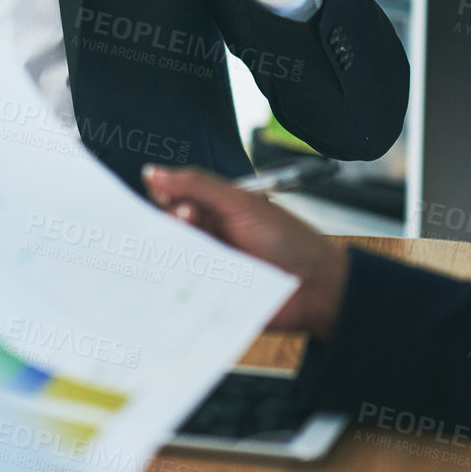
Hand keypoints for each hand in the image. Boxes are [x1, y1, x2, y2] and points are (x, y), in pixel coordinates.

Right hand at [143, 165, 347, 338]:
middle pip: (165, 230)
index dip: (162, 196)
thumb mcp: (240, 202)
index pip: (171, 199)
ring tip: (195, 250)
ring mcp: (205, 269)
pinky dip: (176, 286)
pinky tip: (184, 278)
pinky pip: (180, 293)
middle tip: (187, 218)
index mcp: (212, 210)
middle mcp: (205, 238)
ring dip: (173, 253)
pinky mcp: (206, 299)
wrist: (316, 285)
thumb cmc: (287, 239)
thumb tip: (153, 172)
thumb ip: (197, 185)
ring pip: (169, 260)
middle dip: (168, 223)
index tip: (164, 196)